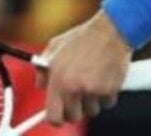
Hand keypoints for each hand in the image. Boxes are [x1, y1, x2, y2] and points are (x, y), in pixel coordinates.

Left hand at [36, 11, 130, 125]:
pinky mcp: (110, 91)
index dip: (55, 119)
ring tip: (90, 79)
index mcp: (58, 79)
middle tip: (75, 98)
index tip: (57, 115)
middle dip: (74, 110)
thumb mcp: (55, 47)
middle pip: (73, 117)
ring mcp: (93, 91)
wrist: (109, 32)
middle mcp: (74, 88)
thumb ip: (43, 68)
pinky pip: (106, 103)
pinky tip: (103, 77)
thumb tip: (40, 85)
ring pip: (91, 110)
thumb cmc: (82, 38)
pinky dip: (105, 95)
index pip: (53, 116)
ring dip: (90, 101)